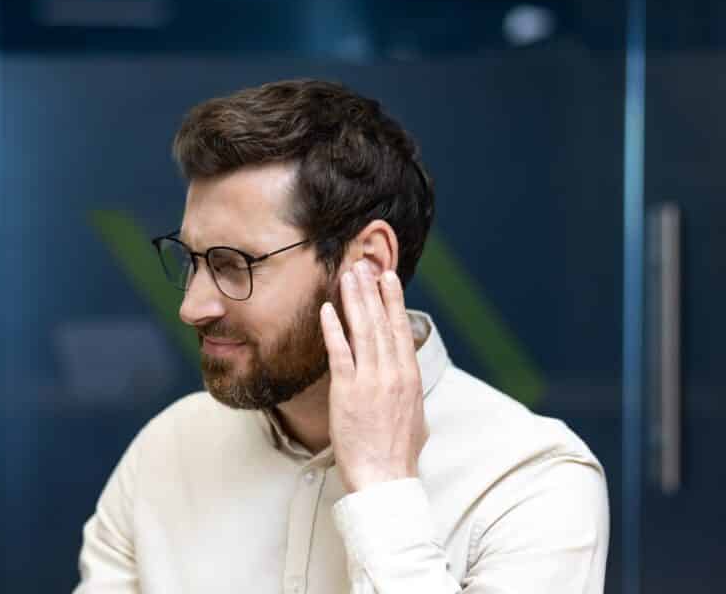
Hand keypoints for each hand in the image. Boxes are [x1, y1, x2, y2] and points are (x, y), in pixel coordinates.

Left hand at [320, 260, 428, 492]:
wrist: (385, 478)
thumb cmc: (398, 454)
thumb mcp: (415, 417)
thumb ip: (409, 393)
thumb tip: (409, 384)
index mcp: (410, 378)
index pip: (401, 330)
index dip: (393, 301)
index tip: (388, 278)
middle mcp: (393, 373)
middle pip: (382, 322)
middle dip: (372, 290)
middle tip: (364, 264)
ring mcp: (370, 381)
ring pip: (363, 330)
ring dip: (355, 300)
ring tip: (349, 276)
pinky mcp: (347, 392)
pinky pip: (339, 353)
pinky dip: (333, 329)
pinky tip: (327, 309)